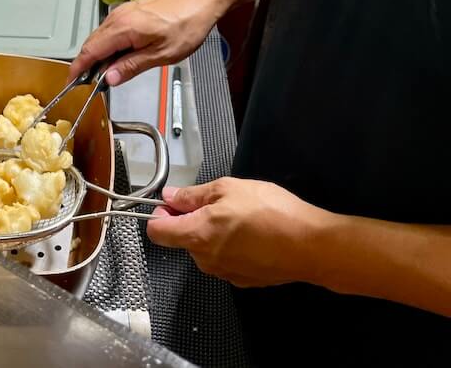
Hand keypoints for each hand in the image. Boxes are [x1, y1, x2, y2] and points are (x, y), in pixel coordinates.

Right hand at [69, 0, 218, 85]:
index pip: (90, 51)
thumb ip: (131, 67)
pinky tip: (117, 56)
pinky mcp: (129, 11)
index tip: (71, 82)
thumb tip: (108, 79)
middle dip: (86, 64)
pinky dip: (107, 45)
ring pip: (100, 37)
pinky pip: (109, 31)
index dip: (78, 68)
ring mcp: (122, 13)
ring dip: (97, 55)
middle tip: (89, 84)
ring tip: (105, 74)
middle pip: (91, 43)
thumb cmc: (186, 25)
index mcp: (122, 29)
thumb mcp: (161, 54)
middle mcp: (117, 18)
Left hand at [146, 178, 330, 287]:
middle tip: (216, 203)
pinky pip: (225, 259)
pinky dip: (231, 246)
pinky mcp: (243, 279)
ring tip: (240, 217)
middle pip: (182, 239)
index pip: (156, 232)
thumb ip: (193, 195)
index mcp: (197, 236)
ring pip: (204, 249)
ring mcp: (225, 272)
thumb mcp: (228, 189)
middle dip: (191, 220)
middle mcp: (206, 260)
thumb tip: (171, 197)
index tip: (173, 204)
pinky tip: (252, 234)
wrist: (312, 246)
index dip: (160, 214)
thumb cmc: (273, 214)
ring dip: (213, 233)